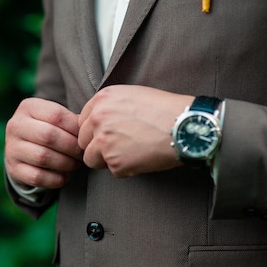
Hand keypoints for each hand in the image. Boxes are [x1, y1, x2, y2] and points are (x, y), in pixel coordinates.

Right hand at [5, 98, 82, 188]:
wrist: (23, 150)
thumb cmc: (48, 130)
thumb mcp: (55, 119)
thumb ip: (72, 121)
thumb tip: (89, 131)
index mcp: (28, 107)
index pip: (56, 115)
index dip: (75, 128)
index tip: (84, 137)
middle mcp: (15, 125)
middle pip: (48, 136)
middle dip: (71, 147)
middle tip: (81, 153)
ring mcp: (11, 148)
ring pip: (43, 157)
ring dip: (65, 163)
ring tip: (74, 164)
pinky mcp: (13, 169)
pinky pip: (37, 177)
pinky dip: (56, 179)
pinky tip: (64, 176)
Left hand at [78, 85, 193, 176]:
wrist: (184, 126)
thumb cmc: (165, 110)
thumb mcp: (132, 95)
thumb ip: (110, 107)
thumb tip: (99, 123)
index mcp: (102, 100)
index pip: (83, 121)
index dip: (95, 130)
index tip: (107, 134)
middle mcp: (98, 119)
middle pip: (83, 141)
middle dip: (97, 146)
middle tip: (119, 146)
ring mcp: (104, 141)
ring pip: (91, 159)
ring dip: (107, 160)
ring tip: (130, 152)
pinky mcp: (115, 162)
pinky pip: (113, 171)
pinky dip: (126, 168)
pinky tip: (141, 157)